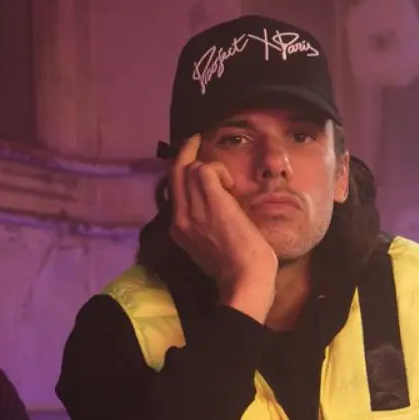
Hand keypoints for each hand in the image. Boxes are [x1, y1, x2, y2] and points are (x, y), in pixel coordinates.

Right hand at [168, 134, 277, 322]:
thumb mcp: (209, 247)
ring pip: (189, 169)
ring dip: (210, 167)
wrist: (244, 280)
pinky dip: (219, 170)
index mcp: (179, 230)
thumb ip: (204, 226)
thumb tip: (213, 209)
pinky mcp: (211, 203)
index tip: (190, 157)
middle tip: (196, 139)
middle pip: (175, 174)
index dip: (180, 170)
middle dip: (185, 152)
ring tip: (227, 182)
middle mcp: (180, 218)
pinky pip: (205, 169)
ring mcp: (193, 210)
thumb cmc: (236, 269)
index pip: (173, 190)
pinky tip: (231, 186)